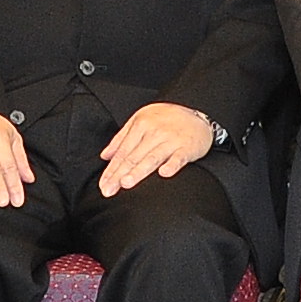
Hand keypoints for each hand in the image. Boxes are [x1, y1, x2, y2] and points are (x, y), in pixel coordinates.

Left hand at [96, 102, 217, 195]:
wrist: (197, 111)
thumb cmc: (167, 118)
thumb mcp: (140, 119)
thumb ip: (121, 138)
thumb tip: (105, 155)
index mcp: (141, 125)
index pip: (122, 151)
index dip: (111, 169)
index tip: (103, 184)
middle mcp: (154, 132)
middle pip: (133, 157)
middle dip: (119, 175)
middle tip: (108, 190)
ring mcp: (171, 140)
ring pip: (152, 158)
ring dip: (138, 171)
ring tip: (126, 183)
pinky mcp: (187, 147)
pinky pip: (178, 158)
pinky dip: (172, 165)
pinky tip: (164, 173)